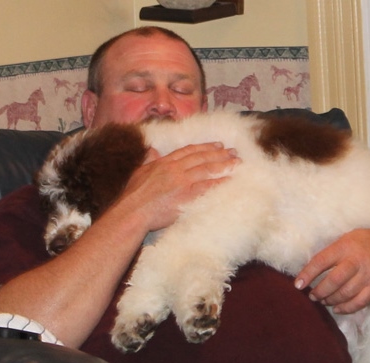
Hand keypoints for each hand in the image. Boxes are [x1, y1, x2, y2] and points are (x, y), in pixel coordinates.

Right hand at [118, 142, 239, 230]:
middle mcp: (176, 169)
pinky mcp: (187, 195)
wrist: (133, 211)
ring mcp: (182, 181)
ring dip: (224, 164)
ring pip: (207, 169)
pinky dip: (220, 181)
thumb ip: (148, 160)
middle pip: (202, 157)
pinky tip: (231, 178)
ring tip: (237, 162)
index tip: (217, 145)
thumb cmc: (133, 195)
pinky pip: (208, 186)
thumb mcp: (139, 172)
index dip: (205, 147)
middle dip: (219, 153)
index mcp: (164, 162)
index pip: (189, 151)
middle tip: (233, 151)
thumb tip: (152, 150)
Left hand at [295, 227, 369, 313]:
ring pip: (344, 293)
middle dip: (319, 291)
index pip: (321, 261)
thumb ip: (332, 251)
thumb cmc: (368, 241)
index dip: (307, 274)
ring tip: (323, 300)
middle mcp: (357, 260)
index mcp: (346, 246)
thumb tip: (311, 268)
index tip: (298, 285)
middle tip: (312, 295)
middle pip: (333, 281)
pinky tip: (337, 309)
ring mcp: (368, 275)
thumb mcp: (348, 238)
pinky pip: (359, 302)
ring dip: (330, 300)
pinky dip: (346, 308)